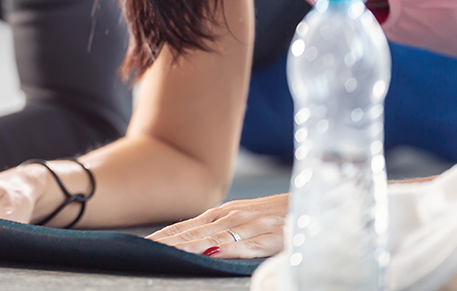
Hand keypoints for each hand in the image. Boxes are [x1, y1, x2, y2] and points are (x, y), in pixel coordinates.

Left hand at [146, 193, 287, 258]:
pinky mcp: (274, 237)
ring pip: (217, 237)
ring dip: (192, 245)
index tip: (143, 245)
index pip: (186, 227)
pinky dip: (231, 248)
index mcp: (224, 213)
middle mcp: (234, 216)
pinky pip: (249, 245)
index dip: (165, 236)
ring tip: (171, 252)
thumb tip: (191, 241)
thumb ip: (218, 228)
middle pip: (195, 233)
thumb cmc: (274, 214)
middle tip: (147, 250)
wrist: (313, 203)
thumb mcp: (242, 218)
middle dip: (170, 242)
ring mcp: (253, 226)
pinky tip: (215, 253)